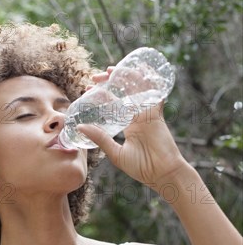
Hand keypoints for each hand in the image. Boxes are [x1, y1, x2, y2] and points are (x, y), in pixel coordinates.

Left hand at [79, 68, 186, 189]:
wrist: (163, 175)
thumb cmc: (142, 168)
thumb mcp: (116, 154)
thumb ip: (100, 139)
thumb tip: (80, 127)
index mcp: (129, 125)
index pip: (113, 105)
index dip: (101, 95)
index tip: (88, 89)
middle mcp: (138, 116)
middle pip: (123, 93)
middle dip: (109, 82)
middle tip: (95, 77)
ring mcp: (148, 113)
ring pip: (136, 89)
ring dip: (125, 77)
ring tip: (110, 71)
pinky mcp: (157, 114)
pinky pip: (153, 93)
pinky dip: (148, 81)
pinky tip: (138, 69)